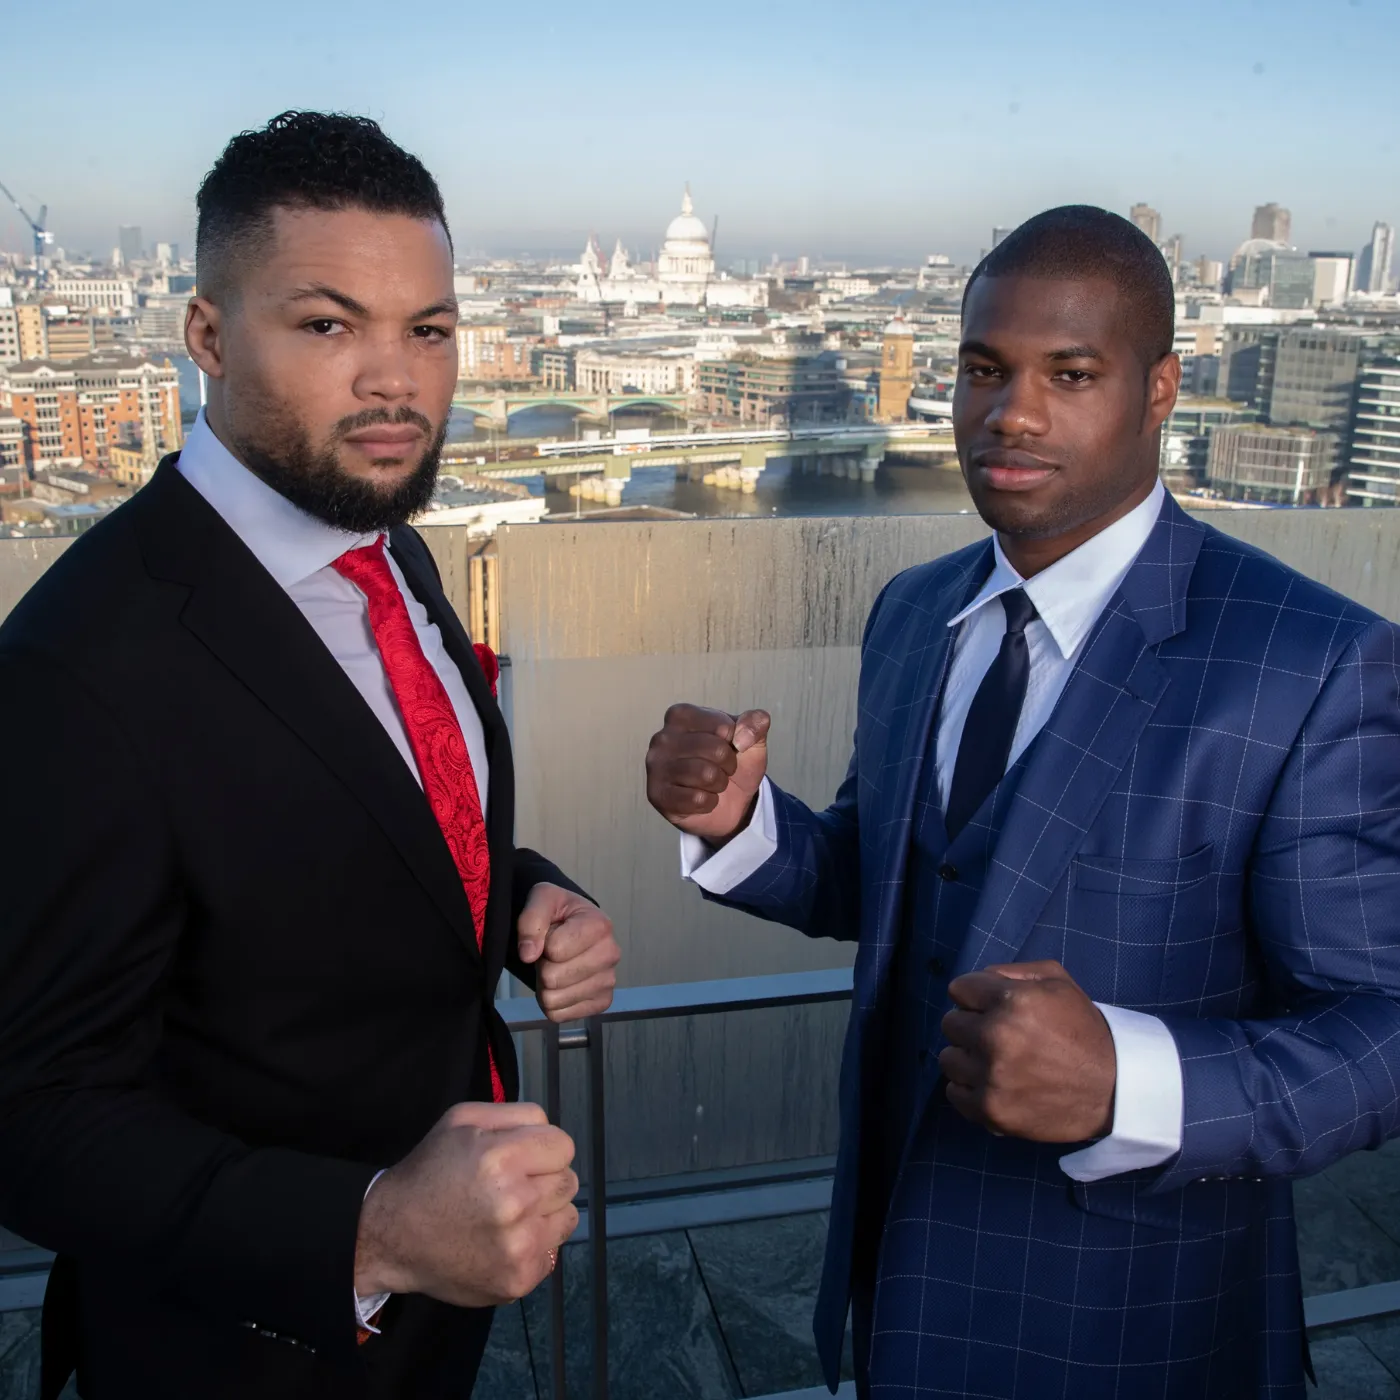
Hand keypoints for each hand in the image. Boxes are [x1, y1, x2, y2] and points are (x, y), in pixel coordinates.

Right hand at [354, 1101, 577, 1306]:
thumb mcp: (463, 1120)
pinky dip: (535, 1246)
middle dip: (545, 1179)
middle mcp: (513, 1204)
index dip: (543, 1148)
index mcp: (500, 1159)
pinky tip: (502, 1241)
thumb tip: (551, 1130)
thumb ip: (516, 1114)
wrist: (392, 1236)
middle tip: (511, 1186)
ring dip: (545, 1213)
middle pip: (568, 1181)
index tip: (522, 1158)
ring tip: (508, 1214)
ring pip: (567, 1217)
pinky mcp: (517, 1280)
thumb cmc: (430, 1172)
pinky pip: (553, 1252)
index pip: (564, 1146)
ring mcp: (517, 1247)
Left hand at [516, 882, 619, 1022]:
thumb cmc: (559, 912)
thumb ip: (531, 919)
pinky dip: (552, 1003)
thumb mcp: (542, 898)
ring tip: (555, 967)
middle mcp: (611, 954)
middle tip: (550, 954)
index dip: (541, 942)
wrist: (572, 926)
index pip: (554, 949)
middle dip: (543, 966)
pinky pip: (559, 1015)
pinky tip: (561, 984)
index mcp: (600, 925)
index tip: (549, 934)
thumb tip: (528, 954)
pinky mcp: (602, 1002)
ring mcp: (608, 981)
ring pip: (554, 999)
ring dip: (545, 986)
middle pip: (553, 978)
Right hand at [645, 703, 770, 844]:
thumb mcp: (752, 740)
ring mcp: (656, 766)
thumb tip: (742, 735)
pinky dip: (708, 802)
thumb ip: (755, 723)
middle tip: (720, 769)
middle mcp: (662, 737)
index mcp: (681, 715)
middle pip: (716, 750)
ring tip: (711, 783)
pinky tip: (699, 799)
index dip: (737, 741)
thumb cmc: (731, 765)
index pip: (724, 727)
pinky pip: (697, 799)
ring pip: (706, 775)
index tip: (728, 747)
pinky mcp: (657, 795)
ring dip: (719, 784)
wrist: (727, 805)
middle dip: (729, 765)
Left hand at [938, 960, 1115, 1142]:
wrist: (1116, 1089)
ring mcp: (992, 1076)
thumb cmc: (1084, 1030)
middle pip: (950, 1023)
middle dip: (971, 1025)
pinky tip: (994, 1085)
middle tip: (996, 1036)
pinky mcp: (991, 1110)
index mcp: (1012, 1000)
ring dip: (968, 1058)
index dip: (975, 997)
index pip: (959, 989)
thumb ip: (1011, 972)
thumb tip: (977, 981)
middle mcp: (996, 1036)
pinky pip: (954, 1093)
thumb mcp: (1057, 982)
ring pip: (948, 1059)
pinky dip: (970, 1089)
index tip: (990, 1008)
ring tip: (996, 1063)